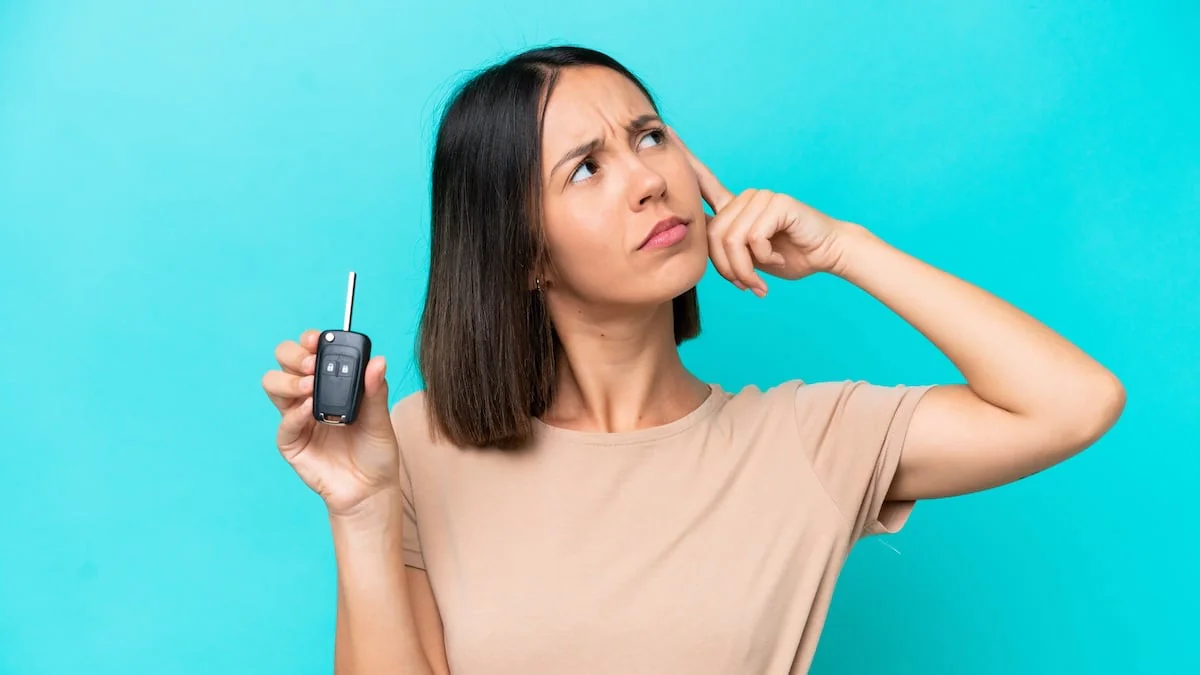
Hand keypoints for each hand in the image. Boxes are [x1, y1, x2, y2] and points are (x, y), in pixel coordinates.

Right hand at [261, 329, 399, 517]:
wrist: (371, 488)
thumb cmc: (375, 450)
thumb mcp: (381, 417)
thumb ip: (376, 390)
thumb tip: (378, 360)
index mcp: (330, 382)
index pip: (309, 350)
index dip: (309, 340)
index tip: (318, 340)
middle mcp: (308, 394)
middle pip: (284, 361)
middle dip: (294, 356)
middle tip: (313, 365)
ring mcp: (297, 417)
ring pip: (273, 384)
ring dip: (289, 381)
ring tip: (309, 387)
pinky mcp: (292, 442)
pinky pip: (284, 423)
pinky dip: (294, 414)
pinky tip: (309, 410)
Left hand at [671, 127, 850, 295]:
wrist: (825, 254)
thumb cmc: (788, 256)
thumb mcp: (746, 256)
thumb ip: (722, 247)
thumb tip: (693, 241)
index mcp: (735, 206)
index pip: (704, 181)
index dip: (685, 158)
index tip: (666, 130)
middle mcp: (745, 197)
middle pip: (713, 236)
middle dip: (727, 269)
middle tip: (746, 284)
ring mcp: (761, 197)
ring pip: (731, 240)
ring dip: (745, 269)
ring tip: (759, 280)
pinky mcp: (777, 203)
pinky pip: (753, 238)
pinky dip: (764, 258)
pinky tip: (778, 257)